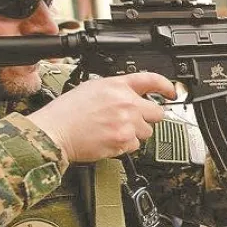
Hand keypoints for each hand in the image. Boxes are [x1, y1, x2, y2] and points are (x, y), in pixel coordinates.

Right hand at [27, 73, 174, 162]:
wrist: (55, 132)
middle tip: (133, 120)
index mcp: (117, 85)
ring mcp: (126, 123)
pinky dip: (125, 146)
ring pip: (147, 132)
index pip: (152, 80)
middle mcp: (125, 103)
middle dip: (148, 118)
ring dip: (135, 133)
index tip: (172, 92)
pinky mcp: (124, 141)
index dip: (166, 86)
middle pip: (157, 113)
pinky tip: (109, 139)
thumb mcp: (92, 88)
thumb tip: (132, 95)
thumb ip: (116, 89)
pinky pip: (135, 146)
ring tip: (114, 130)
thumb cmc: (67, 112)